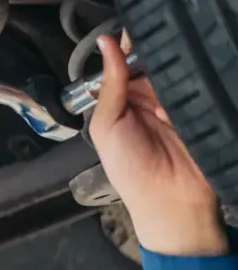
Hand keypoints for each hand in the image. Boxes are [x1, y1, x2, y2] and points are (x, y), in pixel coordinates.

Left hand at [89, 34, 226, 255]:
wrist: (169, 200)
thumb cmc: (130, 170)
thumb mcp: (107, 126)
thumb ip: (109, 86)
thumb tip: (106, 43)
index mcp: (122, 98)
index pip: (125, 61)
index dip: (128, 46)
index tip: (133, 33)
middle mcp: (150, 95)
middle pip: (154, 60)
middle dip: (154, 56)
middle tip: (153, 58)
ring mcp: (177, 100)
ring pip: (177, 69)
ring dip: (172, 74)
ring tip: (161, 92)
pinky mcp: (200, 106)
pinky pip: (198, 84)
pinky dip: (189, 87)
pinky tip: (178, 100)